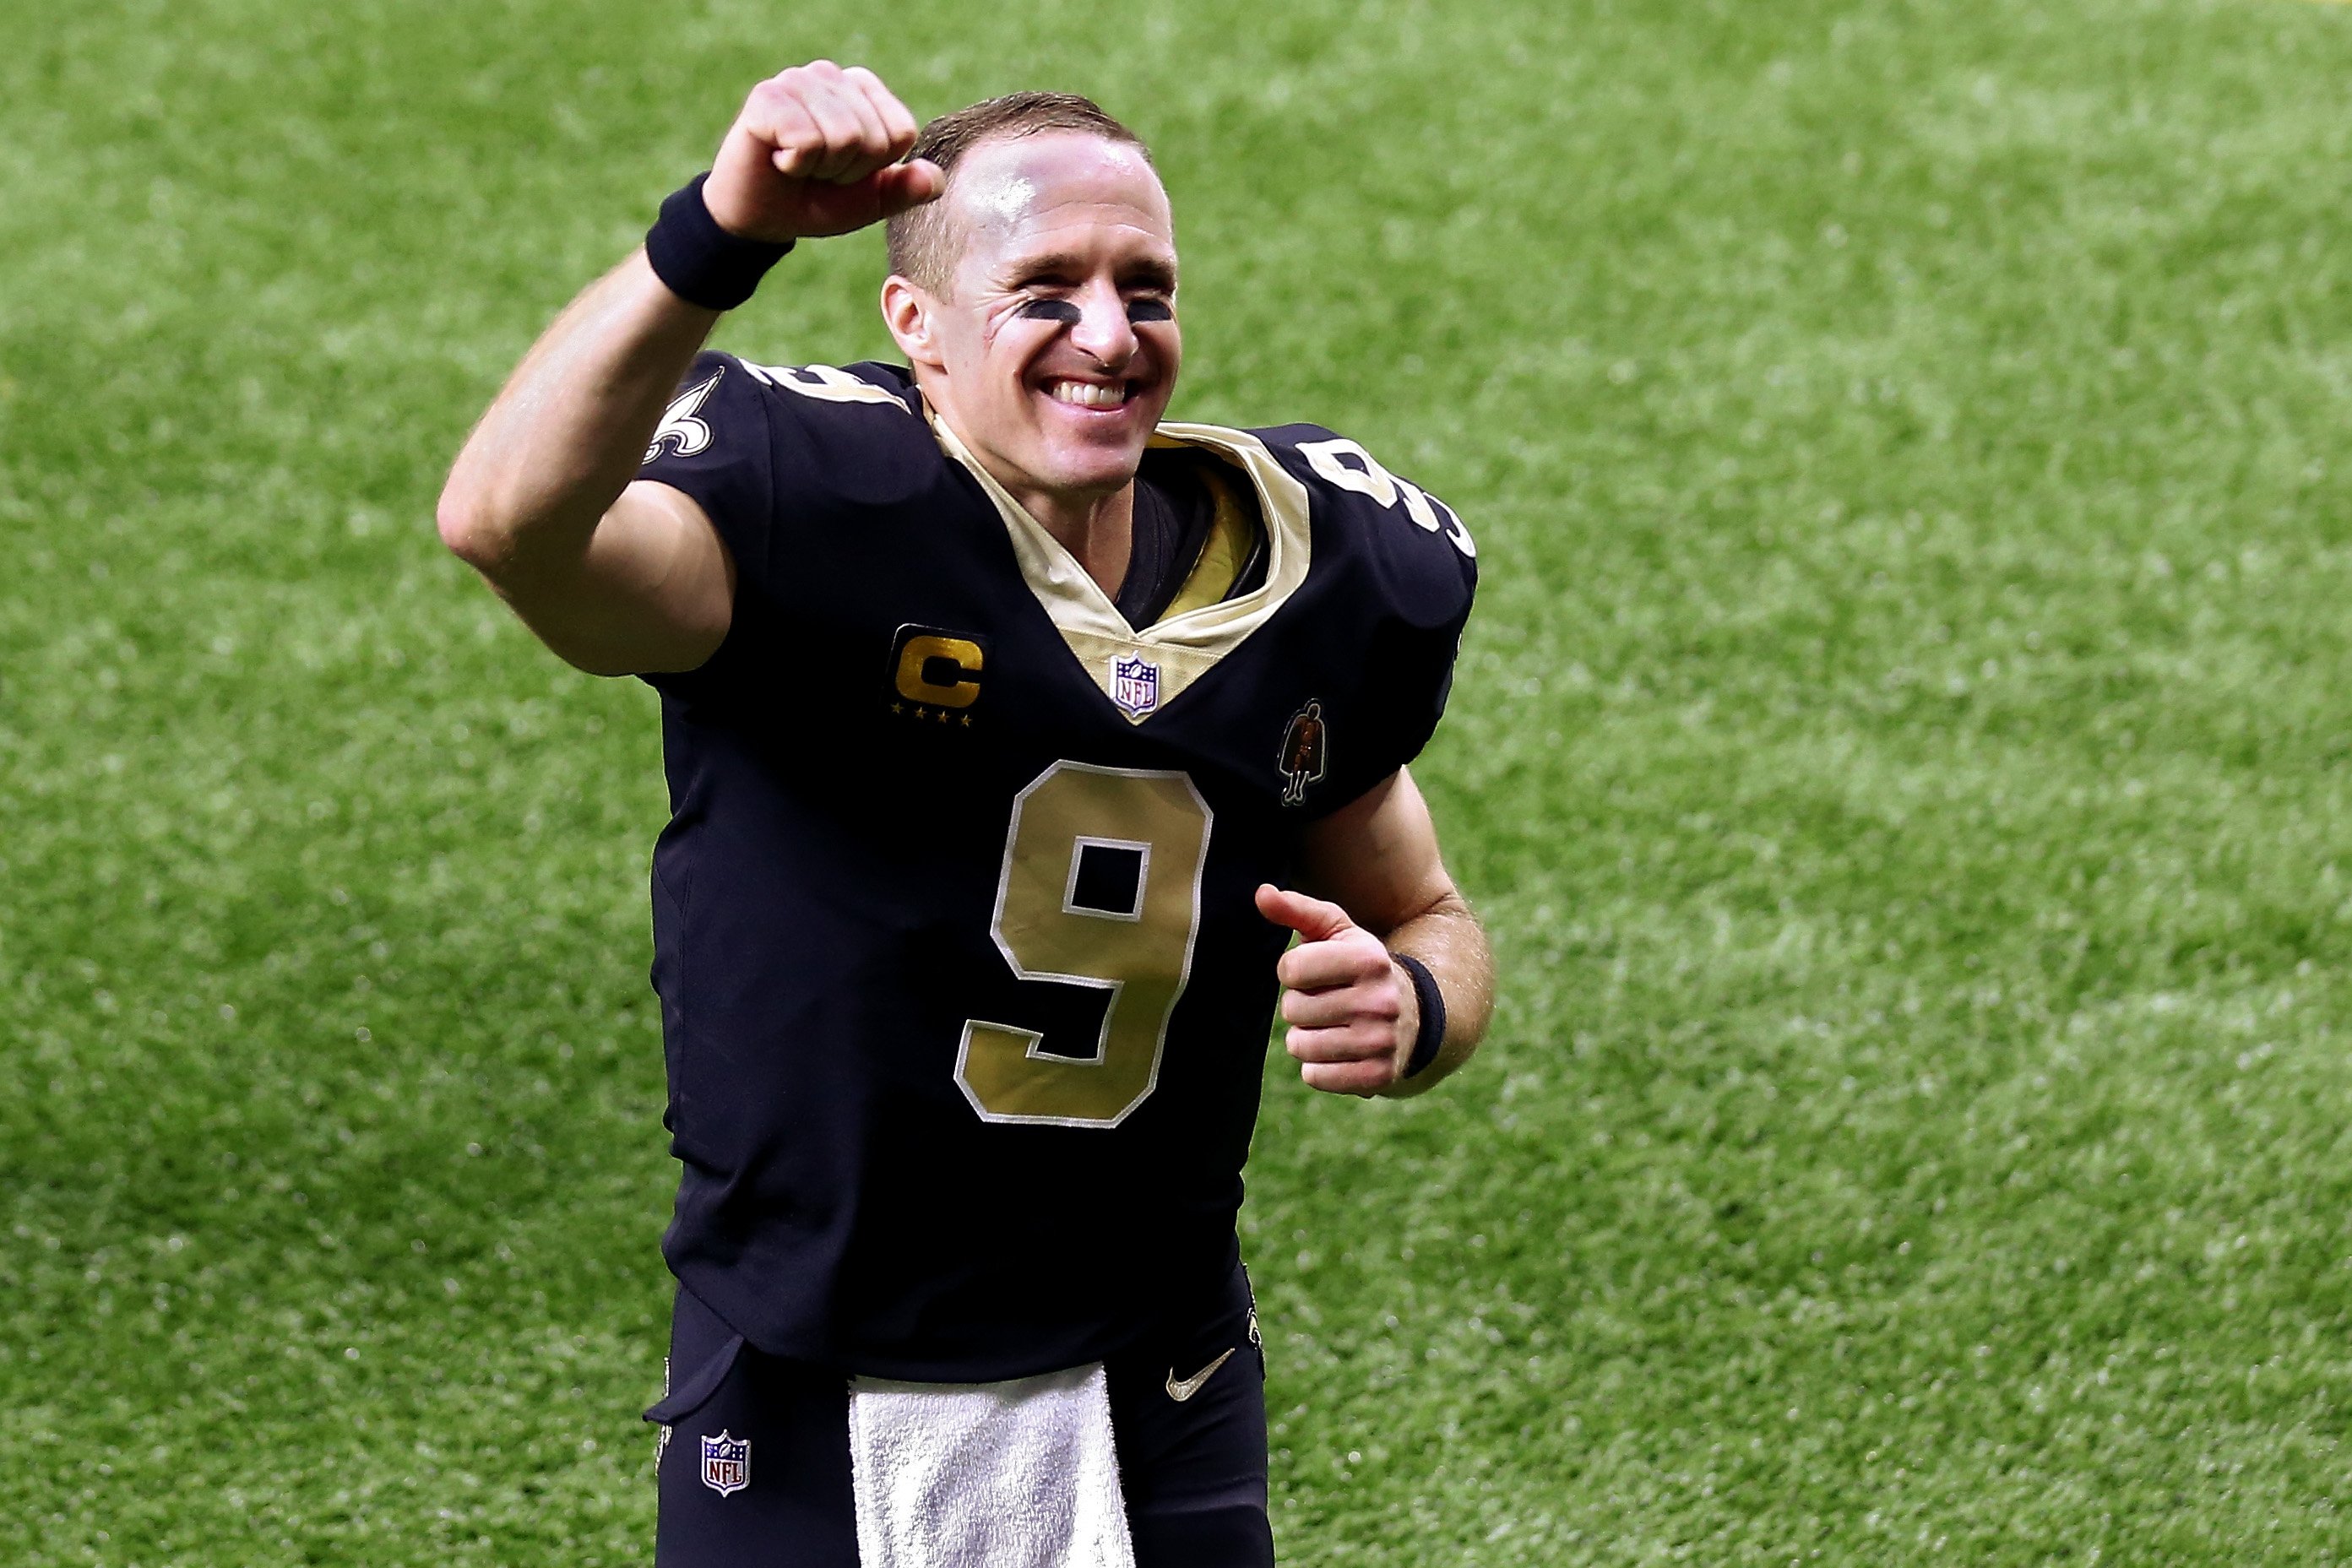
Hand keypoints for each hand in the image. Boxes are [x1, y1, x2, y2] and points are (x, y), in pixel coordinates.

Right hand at [702, 61, 943, 244]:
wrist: (761, 218)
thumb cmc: (815, 200)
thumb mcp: (869, 201)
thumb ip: (905, 189)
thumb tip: (935, 180)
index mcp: (864, 90)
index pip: (902, 132)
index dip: (876, 167)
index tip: (845, 171)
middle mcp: (831, 75)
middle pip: (872, 137)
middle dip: (846, 171)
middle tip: (817, 170)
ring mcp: (797, 80)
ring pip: (842, 137)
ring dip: (819, 168)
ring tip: (797, 162)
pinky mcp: (767, 96)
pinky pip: (806, 140)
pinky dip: (793, 163)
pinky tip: (777, 156)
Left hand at [1256, 884, 1414, 1096]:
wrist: (1414, 1015)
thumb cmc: (1359, 967)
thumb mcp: (1337, 932)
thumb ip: (1297, 910)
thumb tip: (1261, 893)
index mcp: (1369, 960)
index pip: (1290, 969)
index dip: (1294, 971)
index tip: (1316, 972)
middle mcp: (1380, 1001)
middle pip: (1292, 1009)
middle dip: (1300, 1005)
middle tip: (1327, 1002)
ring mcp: (1381, 1042)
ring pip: (1299, 1045)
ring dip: (1305, 1037)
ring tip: (1332, 1026)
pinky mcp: (1378, 1076)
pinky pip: (1314, 1076)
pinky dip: (1318, 1067)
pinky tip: (1340, 1051)